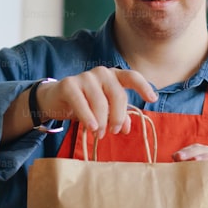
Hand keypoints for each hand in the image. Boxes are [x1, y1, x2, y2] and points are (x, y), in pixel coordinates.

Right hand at [38, 67, 157, 138]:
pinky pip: (82, 103)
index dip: (143, 87)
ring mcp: (85, 77)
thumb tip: (127, 128)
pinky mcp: (69, 84)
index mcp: (114, 76)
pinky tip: (91, 128)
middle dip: (118, 116)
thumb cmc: (85, 104)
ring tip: (99, 134)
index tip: (152, 99)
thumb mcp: (104, 111)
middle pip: (118, 95)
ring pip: (100, 102)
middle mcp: (102, 73)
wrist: (55, 100)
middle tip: (114, 131)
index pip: (132, 77)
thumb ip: (118, 116)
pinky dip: (88, 117)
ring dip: (102, 122)